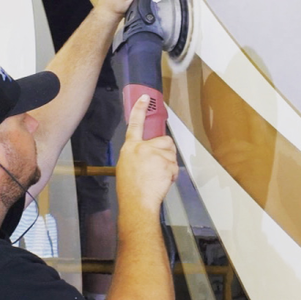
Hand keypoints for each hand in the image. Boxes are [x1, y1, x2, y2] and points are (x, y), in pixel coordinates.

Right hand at [116, 95, 177, 213]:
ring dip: (169, 164)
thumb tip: (145, 154)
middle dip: (166, 152)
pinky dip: (172, 174)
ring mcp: (155, 154)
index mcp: (130, 147)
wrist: (137, 202)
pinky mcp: (166, 163)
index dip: (140, 109)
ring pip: (171, 153)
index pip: (135, 124)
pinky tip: (162, 181)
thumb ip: (136, 155)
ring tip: (158, 176)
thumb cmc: (129, 189)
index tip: (145, 98)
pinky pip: (175, 166)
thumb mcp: (125, 166)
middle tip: (159, 166)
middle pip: (164, 140)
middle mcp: (143, 147)